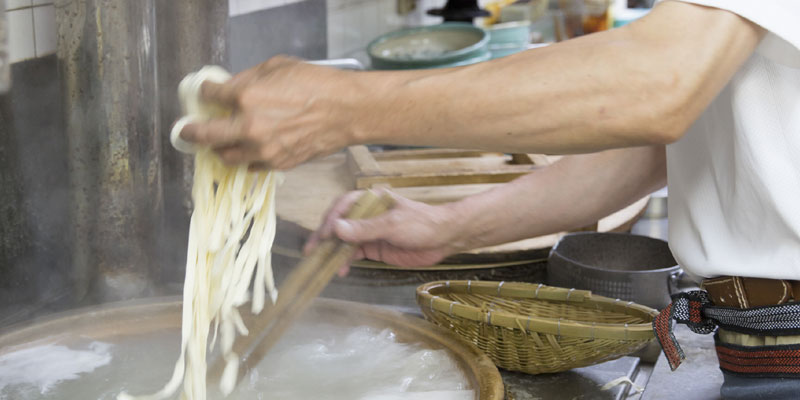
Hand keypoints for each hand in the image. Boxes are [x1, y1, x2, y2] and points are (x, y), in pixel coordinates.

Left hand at [178, 56, 361, 169]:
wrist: (345, 111)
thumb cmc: (315, 83)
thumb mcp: (277, 67)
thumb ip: (249, 79)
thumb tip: (232, 88)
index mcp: (246, 97)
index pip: (210, 96)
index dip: (205, 92)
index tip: (205, 93)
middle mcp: (248, 127)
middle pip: (206, 135)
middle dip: (191, 132)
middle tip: (185, 131)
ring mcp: (261, 149)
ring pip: (225, 157)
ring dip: (219, 149)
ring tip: (219, 144)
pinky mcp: (276, 164)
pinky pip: (251, 166)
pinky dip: (246, 159)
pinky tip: (248, 151)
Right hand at [304, 191, 465, 274]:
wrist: (444, 239)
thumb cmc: (421, 224)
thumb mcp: (392, 224)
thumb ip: (365, 228)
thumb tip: (336, 228)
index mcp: (370, 200)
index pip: (342, 207)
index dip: (330, 220)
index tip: (322, 236)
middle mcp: (366, 214)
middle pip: (339, 224)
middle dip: (324, 237)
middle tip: (311, 252)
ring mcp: (370, 232)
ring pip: (344, 240)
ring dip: (333, 252)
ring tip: (322, 265)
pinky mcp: (374, 247)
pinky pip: (354, 253)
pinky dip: (345, 261)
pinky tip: (340, 270)